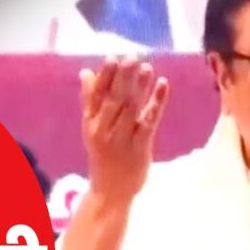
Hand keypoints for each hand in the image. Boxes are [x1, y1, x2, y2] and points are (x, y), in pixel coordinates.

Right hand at [79, 54, 168, 204]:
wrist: (109, 192)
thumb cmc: (103, 155)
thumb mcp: (91, 128)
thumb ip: (90, 100)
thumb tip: (85, 72)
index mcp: (91, 122)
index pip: (96, 96)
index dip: (104, 77)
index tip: (112, 58)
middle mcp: (103, 130)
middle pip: (114, 100)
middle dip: (123, 78)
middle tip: (132, 58)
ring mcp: (121, 140)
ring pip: (131, 110)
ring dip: (140, 87)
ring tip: (147, 67)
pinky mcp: (139, 148)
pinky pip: (149, 122)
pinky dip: (156, 103)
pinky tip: (163, 85)